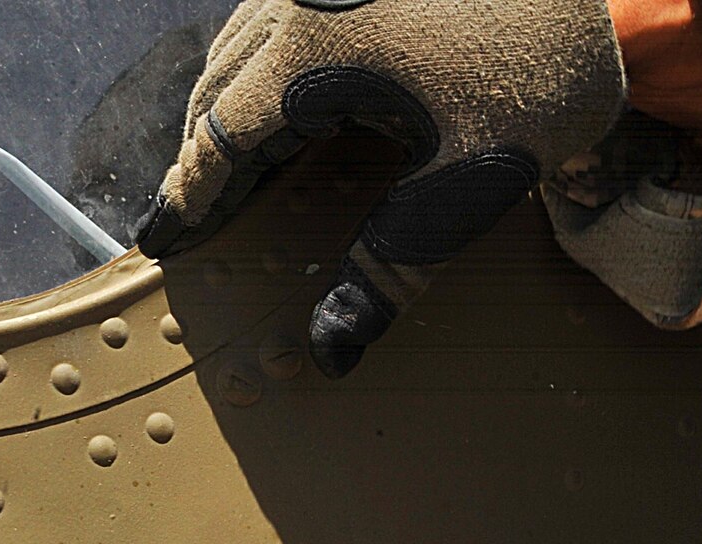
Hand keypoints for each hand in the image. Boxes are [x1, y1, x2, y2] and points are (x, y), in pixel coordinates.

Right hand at [136, 0, 627, 376]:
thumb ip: (394, 259)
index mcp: (312, 55)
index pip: (221, 138)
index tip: (163, 240)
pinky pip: (281, 20)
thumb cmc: (539, 75)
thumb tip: (333, 350)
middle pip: (219, 88)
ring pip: (242, 46)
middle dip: (206, 158)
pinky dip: (266, 69)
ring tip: (235, 171)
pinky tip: (292, 103)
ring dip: (232, 110)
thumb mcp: (471, 178)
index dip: (190, 197)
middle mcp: (300, 0)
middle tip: (197, 220)